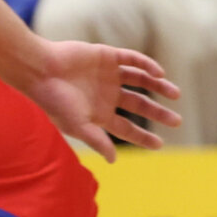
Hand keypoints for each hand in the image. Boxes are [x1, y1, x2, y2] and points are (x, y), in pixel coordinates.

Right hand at [18, 41, 181, 159]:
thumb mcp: (77, 125)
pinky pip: (133, 60)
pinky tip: (160, 74)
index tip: (160, 144)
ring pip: (141, 80)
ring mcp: (108, 75)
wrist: (39, 69)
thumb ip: (97, 141)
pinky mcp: (107, 56)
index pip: (126, 128)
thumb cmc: (54, 100)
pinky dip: (148, 65)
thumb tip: (114, 160)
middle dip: (158, 113)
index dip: (143, 137)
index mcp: (99, 113)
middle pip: (139, 104)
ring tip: (176, 94)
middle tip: (177, 122)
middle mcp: (106, 94)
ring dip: (159, 87)